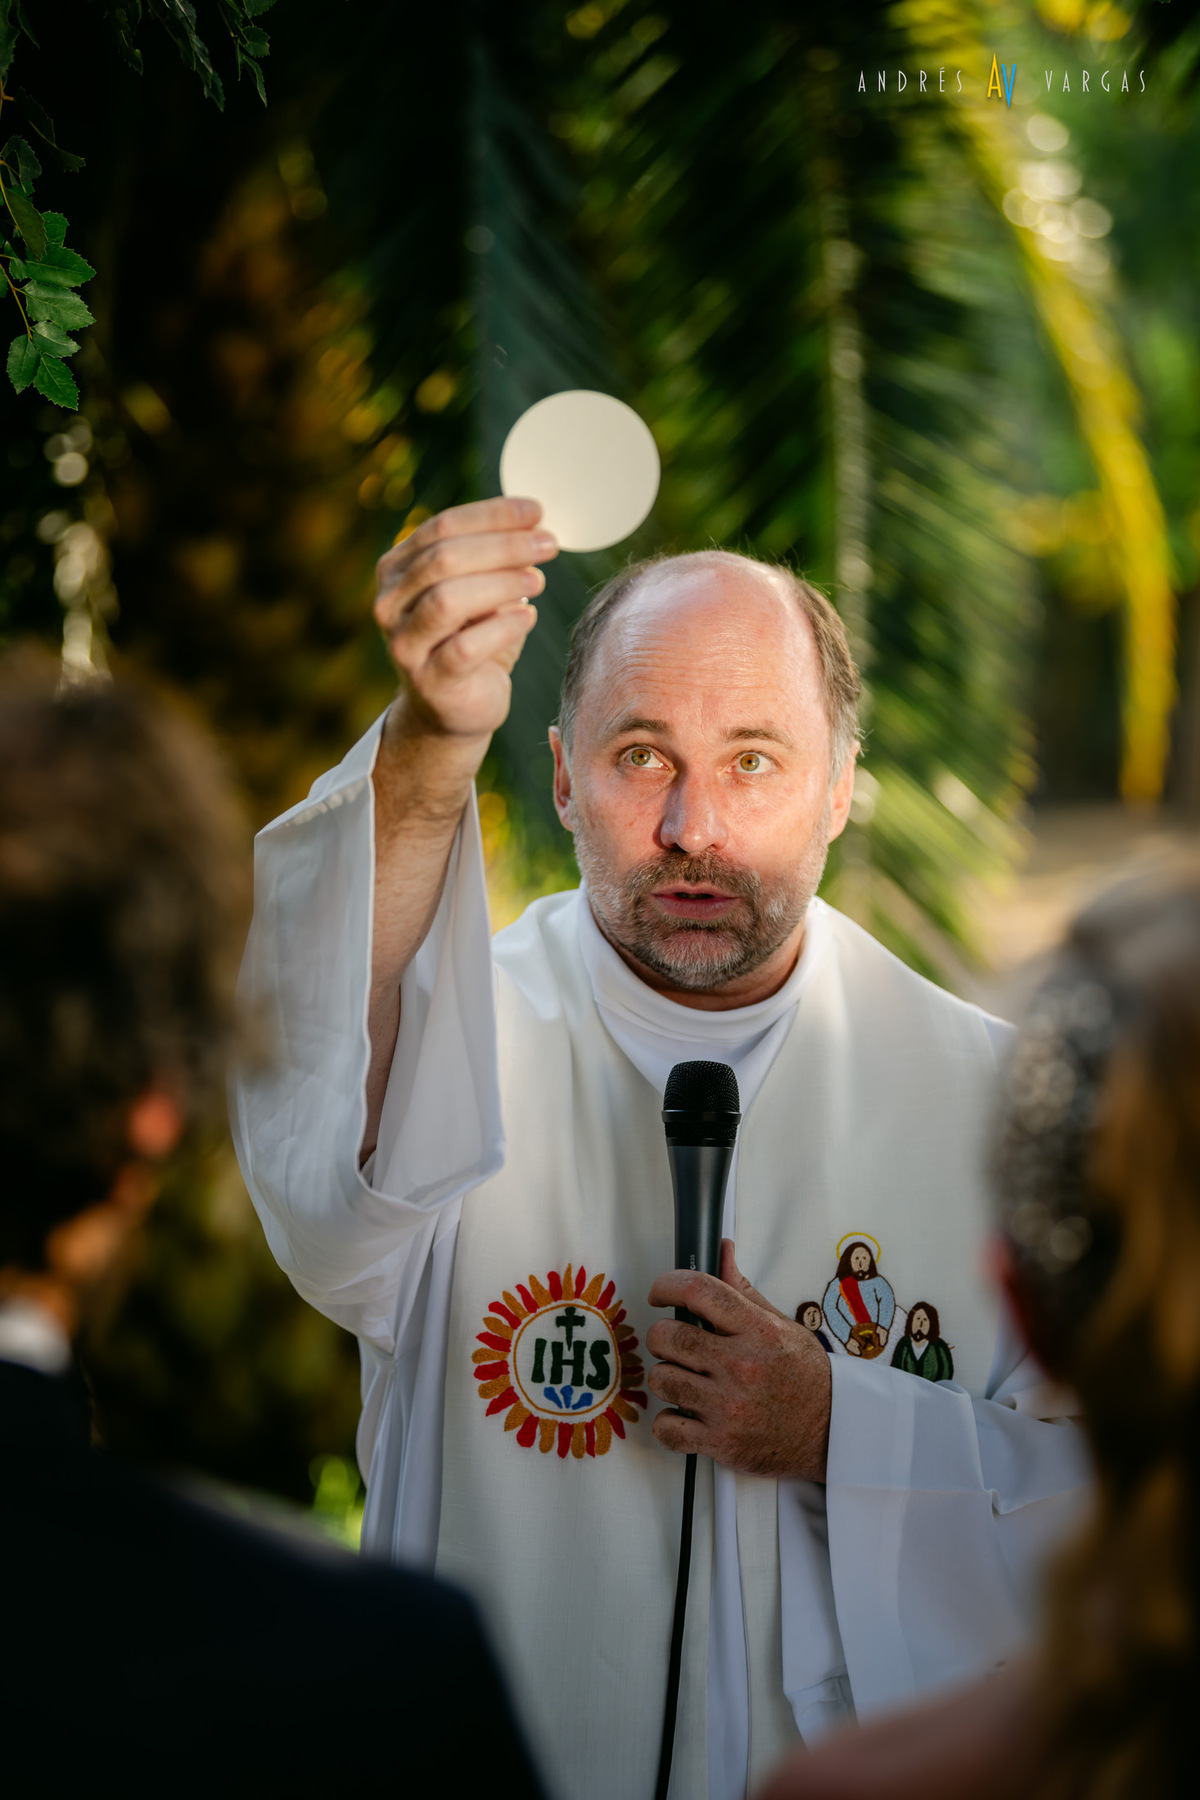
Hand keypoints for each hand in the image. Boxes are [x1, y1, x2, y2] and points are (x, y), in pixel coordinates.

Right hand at [374, 496, 557, 746]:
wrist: (452, 709)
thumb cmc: (470, 639)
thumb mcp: (478, 591)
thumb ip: (494, 559)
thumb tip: (535, 525)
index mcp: (397, 569)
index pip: (442, 526)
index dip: (493, 515)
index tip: (537, 511)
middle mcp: (390, 603)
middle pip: (444, 558)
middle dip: (503, 546)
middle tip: (547, 545)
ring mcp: (404, 644)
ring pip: (448, 600)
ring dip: (501, 584)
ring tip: (538, 581)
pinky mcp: (429, 681)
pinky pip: (465, 648)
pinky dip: (502, 628)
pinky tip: (527, 617)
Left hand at [646, 1239, 831, 1481]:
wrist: (833, 1432)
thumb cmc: (805, 1377)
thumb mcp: (782, 1325)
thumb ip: (743, 1291)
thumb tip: (722, 1251)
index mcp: (757, 1331)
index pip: (697, 1291)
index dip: (667, 1285)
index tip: (660, 1293)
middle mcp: (741, 1366)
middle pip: (667, 1336)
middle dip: (663, 1336)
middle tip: (674, 1342)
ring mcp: (729, 1407)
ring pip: (661, 1380)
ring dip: (667, 1377)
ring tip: (686, 1379)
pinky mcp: (721, 1442)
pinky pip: (667, 1427)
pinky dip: (669, 1423)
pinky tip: (685, 1414)